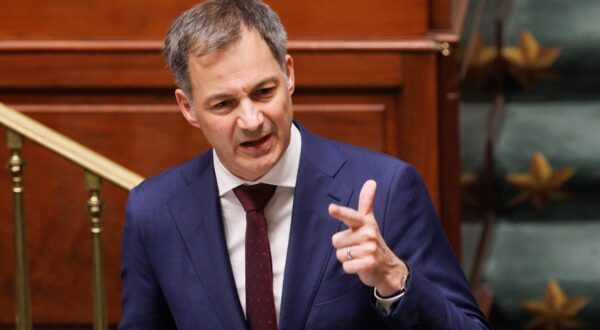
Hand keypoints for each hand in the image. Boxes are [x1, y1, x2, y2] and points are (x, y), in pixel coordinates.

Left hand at [329, 180, 408, 295]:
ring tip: (359, 256)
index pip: (350, 216)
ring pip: (340, 254)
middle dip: (343, 246)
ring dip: (347, 258)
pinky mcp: (368, 264)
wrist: (387, 267)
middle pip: (336, 240)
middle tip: (357, 247)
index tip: (331, 208)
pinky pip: (346, 266)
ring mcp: (369, 250)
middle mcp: (368, 235)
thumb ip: (367, 202)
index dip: (340, 212)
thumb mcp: (369, 221)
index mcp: (365, 223)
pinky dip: (350, 268)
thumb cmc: (372, 241)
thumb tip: (371, 181)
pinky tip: (361, 265)